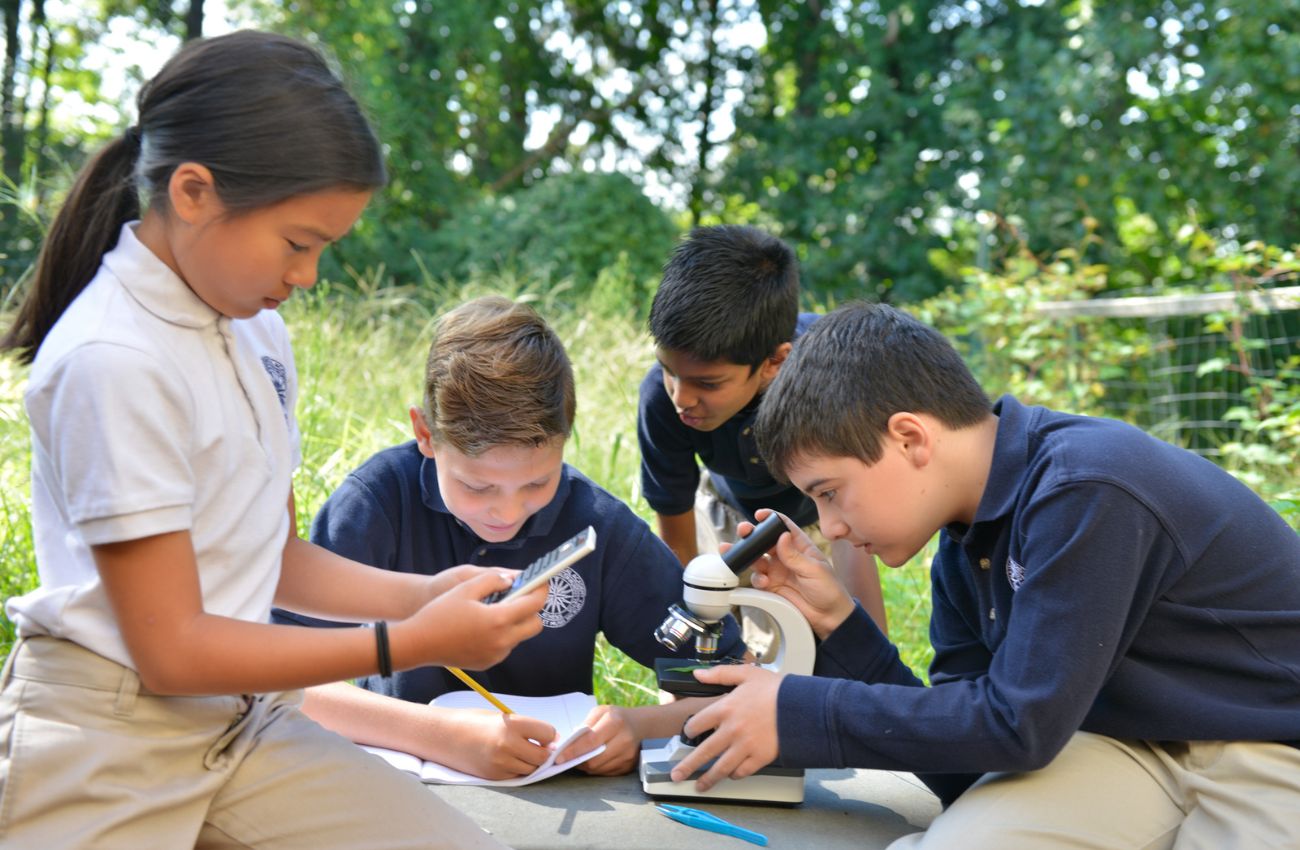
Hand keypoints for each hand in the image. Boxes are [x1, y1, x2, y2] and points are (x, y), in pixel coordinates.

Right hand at [393, 569, 545, 670]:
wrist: (418, 644)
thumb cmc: (439, 613)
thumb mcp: (466, 587)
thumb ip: (493, 579)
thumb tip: (512, 579)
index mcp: (498, 620)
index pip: (534, 604)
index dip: (541, 590)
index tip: (542, 582)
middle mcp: (502, 641)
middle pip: (535, 625)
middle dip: (532, 610)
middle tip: (520, 597)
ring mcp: (496, 655)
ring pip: (520, 636)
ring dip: (516, 622)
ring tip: (496, 609)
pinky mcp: (488, 663)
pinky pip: (505, 647)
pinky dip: (502, 635)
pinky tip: (483, 626)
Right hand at [435, 708, 559, 780]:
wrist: (446, 736)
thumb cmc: (476, 722)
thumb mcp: (503, 718)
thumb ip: (526, 728)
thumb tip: (550, 741)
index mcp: (512, 725)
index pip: (547, 733)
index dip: (550, 735)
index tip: (547, 736)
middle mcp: (508, 745)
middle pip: (543, 756)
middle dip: (545, 752)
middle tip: (540, 746)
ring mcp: (501, 763)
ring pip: (531, 769)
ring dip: (532, 762)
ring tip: (521, 752)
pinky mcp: (494, 776)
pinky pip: (517, 776)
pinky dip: (518, 769)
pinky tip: (509, 759)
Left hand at [562, 704, 639, 775]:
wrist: (641, 726)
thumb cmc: (616, 717)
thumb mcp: (600, 712)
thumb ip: (585, 726)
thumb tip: (568, 744)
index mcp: (615, 722)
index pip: (590, 741)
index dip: (573, 751)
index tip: (559, 758)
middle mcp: (624, 740)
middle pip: (594, 760)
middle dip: (577, 761)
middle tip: (567, 759)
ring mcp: (628, 756)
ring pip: (599, 769)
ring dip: (586, 766)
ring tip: (581, 758)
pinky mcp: (629, 767)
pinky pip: (606, 773)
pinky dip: (597, 768)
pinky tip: (595, 760)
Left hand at [666, 664, 781, 791]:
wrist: (803, 705)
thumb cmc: (776, 689)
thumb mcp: (746, 674)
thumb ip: (719, 674)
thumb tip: (697, 675)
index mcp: (725, 708)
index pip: (697, 723)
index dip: (688, 730)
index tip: (686, 735)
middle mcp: (732, 730)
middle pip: (704, 752)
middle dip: (688, 766)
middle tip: (676, 775)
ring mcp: (745, 746)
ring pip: (721, 768)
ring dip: (708, 779)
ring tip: (699, 786)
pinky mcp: (760, 757)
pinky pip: (743, 771)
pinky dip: (735, 775)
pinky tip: (731, 775)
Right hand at [733, 509, 854, 638]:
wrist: (829, 617)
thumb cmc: (829, 590)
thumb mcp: (815, 570)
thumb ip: (795, 555)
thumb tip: (782, 536)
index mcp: (800, 546)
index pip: (783, 526)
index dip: (771, 518)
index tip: (760, 515)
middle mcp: (786, 556)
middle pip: (764, 541)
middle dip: (752, 535)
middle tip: (743, 531)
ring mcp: (777, 571)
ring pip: (756, 559)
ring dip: (747, 556)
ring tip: (740, 556)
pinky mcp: (772, 586)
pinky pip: (758, 579)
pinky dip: (757, 579)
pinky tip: (763, 582)